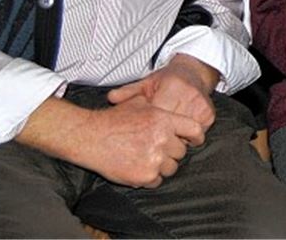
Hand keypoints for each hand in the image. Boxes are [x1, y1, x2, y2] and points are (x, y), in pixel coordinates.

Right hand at [17, 95, 205, 188]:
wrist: (90, 137)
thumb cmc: (113, 119)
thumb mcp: (138, 104)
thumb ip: (159, 107)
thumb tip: (172, 108)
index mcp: (164, 120)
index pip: (194, 130)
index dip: (196, 137)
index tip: (193, 141)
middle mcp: (162, 139)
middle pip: (181, 152)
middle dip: (171, 152)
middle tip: (156, 150)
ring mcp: (154, 159)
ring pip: (170, 168)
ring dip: (161, 166)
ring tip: (145, 158)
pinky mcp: (144, 176)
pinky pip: (157, 181)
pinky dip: (149, 177)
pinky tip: (136, 167)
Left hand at [108, 54, 219, 129]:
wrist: (193, 73)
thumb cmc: (167, 80)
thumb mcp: (147, 83)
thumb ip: (128, 92)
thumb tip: (111, 98)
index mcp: (171, 87)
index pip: (158, 114)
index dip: (149, 125)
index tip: (142, 130)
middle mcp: (188, 95)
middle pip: (171, 127)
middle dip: (160, 134)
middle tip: (151, 137)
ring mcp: (200, 106)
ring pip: (183, 133)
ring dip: (173, 138)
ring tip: (165, 135)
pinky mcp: (209, 114)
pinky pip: (196, 133)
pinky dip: (186, 136)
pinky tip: (179, 131)